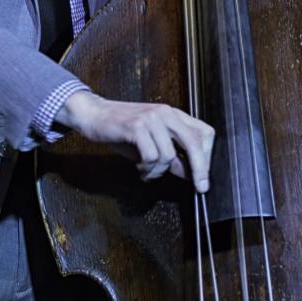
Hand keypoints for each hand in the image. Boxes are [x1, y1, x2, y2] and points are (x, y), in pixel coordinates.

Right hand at [55, 91, 213, 192]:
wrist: (93, 114)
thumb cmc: (122, 129)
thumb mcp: (151, 141)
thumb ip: (171, 155)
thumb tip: (189, 174)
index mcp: (173, 115)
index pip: (204, 133)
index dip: (208, 156)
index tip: (203, 175)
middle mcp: (165, 113)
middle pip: (195, 141)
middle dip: (200, 168)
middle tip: (200, 187)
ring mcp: (151, 118)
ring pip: (169, 155)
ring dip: (158, 171)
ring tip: (147, 171)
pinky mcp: (136, 125)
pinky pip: (151, 156)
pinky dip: (146, 169)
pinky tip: (139, 167)